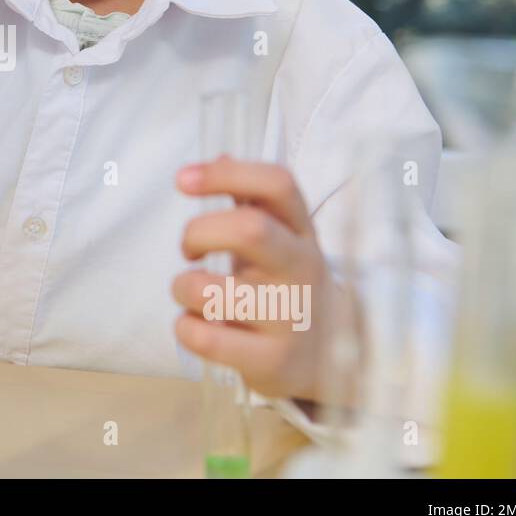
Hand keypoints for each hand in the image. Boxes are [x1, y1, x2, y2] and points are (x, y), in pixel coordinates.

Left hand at [170, 156, 360, 404]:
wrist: (332, 355)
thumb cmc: (286, 284)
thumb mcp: (279, 238)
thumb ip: (249, 199)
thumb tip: (219, 154)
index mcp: (301, 230)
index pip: (277, 184)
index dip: (227, 174)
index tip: (183, 179)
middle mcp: (302, 268)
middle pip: (251, 230)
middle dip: (199, 232)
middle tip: (188, 249)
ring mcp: (292, 316)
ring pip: (217, 291)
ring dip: (184, 287)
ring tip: (189, 293)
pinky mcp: (274, 360)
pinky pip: (210, 339)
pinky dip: (185, 328)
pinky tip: (193, 325)